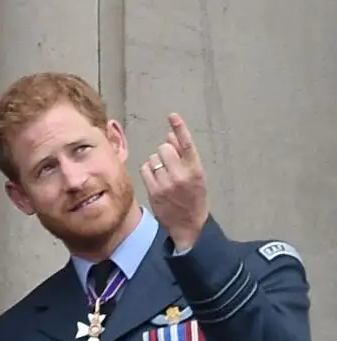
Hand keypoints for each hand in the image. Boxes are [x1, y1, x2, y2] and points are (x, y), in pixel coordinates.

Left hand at [140, 113, 208, 250]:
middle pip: (164, 148)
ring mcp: (167, 183)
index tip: (172, 116)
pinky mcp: (154, 191)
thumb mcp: (196, 174)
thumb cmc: (193, 196)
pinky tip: (154, 178)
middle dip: (164, 152)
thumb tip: (170, 135)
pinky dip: (148, 171)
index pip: (186, 144)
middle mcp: (181, 174)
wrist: (188, 224)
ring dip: (155, 162)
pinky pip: (145, 169)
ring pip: (153, 158)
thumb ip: (184, 155)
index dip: (179, 128)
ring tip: (163, 174)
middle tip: (168, 164)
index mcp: (195, 168)